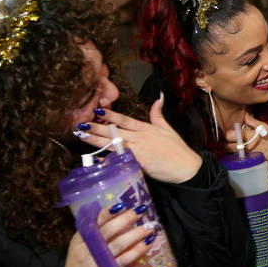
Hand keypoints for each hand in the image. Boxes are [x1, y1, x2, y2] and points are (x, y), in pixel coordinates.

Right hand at [59, 204, 154, 266]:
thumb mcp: (81, 249)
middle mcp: (86, 248)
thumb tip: (118, 219)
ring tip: (149, 228)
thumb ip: (94, 236)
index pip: (94, 221)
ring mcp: (96, 261)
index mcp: (80, 239)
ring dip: (136, 234)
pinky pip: (124, 260)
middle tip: (141, 210)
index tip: (123, 204)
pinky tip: (146, 245)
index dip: (108, 212)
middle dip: (126, 218)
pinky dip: (137, 251)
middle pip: (108, 230)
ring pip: (118, 244)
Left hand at [83, 94, 202, 183]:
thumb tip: (158, 98)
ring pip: (114, 144)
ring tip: (82, 136)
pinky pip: (121, 161)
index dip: (110, 115)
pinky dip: (108, 160)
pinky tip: (95, 159)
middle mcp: (140, 138)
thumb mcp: (168, 128)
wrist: (186, 168)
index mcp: (146, 128)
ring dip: (97, 140)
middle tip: (81, 124)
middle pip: (115, 131)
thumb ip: (158, 114)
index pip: (124, 119)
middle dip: (97, 127)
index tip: (96, 110)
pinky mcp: (140, 164)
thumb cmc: (178, 150)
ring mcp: (139, 151)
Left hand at [224, 113, 267, 169]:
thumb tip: (245, 115)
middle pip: (228, 147)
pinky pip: (241, 162)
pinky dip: (240, 159)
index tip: (230, 134)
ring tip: (238, 149)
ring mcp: (249, 157)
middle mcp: (247, 147)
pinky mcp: (252, 164)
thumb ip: (253, 121)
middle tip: (232, 142)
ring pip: (233, 155)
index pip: (229, 135)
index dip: (228, 134)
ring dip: (233, 152)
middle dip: (228, 144)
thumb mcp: (266, 127)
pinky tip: (244, 157)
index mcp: (249, 136)